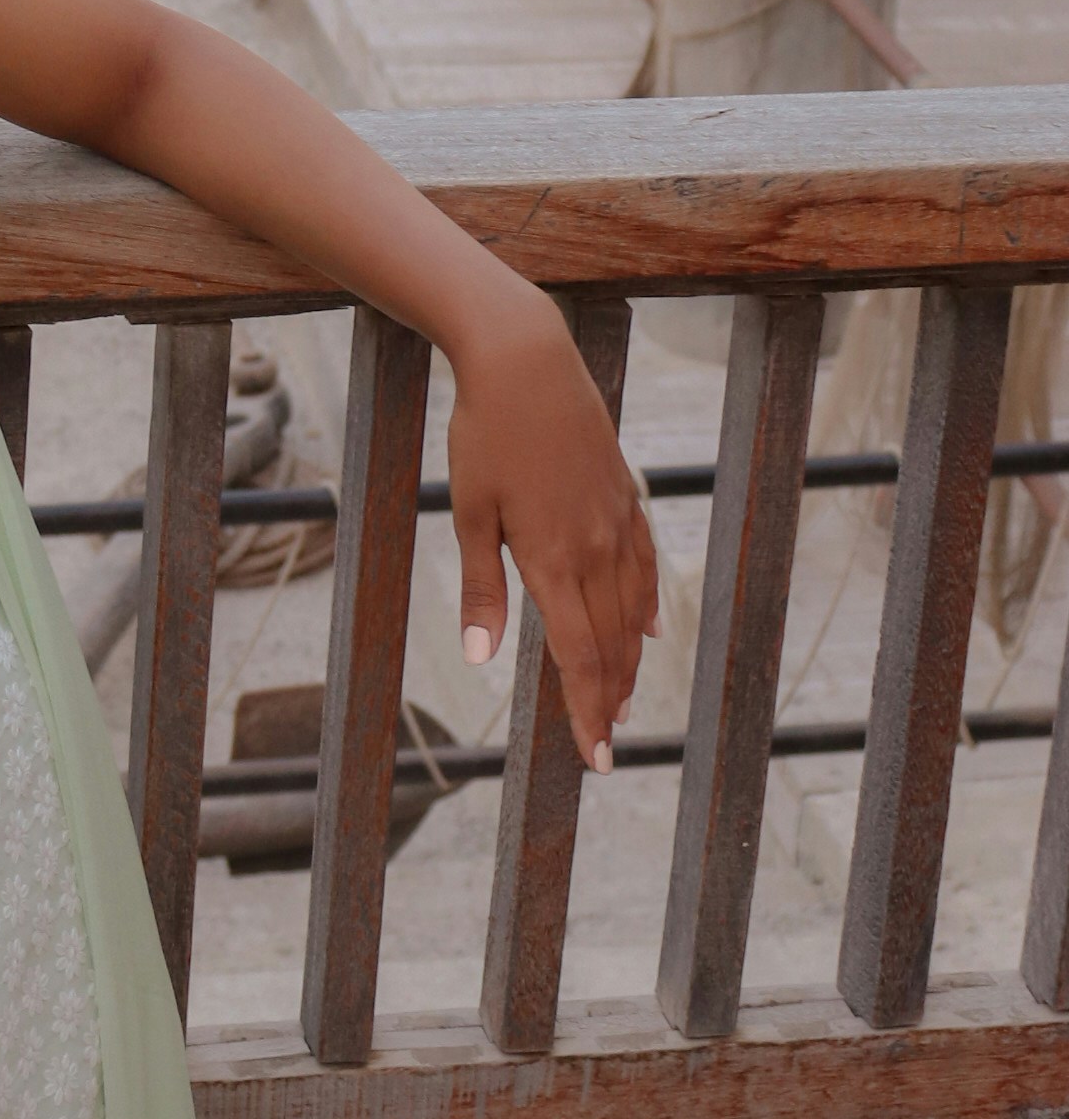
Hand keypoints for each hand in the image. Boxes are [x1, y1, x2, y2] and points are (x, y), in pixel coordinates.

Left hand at [444, 297, 657, 768]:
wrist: (526, 361)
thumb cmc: (485, 435)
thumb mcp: (469, 513)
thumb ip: (479, 589)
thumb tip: (479, 658)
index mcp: (552, 559)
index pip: (579, 657)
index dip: (586, 711)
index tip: (594, 757)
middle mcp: (595, 547)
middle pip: (612, 643)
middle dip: (609, 698)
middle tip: (607, 744)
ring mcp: (616, 520)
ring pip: (632, 610)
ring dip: (629, 661)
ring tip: (623, 702)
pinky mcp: (625, 494)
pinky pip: (644, 563)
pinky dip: (648, 603)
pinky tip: (649, 628)